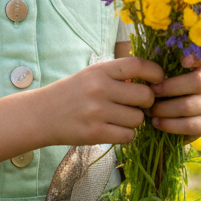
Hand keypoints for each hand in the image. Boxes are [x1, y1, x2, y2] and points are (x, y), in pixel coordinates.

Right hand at [36, 55, 164, 146]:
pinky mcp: (95, 133)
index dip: (155, 73)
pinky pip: (128, 135)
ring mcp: (97, 112)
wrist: (41, 115)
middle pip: (145, 96)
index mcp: (100, 70)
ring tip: (121, 118)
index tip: (158, 80)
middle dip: (147, 102)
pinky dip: (126, 134)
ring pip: (138, 119)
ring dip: (135, 120)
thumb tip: (153, 81)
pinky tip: (114, 129)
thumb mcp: (92, 75)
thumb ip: (118, 75)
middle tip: (138, 104)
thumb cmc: (72, 93)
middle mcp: (99, 89)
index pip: (138, 65)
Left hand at [147, 58, 200, 141]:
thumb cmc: (155, 92)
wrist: (160, 119)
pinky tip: (155, 122)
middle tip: (150, 93)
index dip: (196, 60)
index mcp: (196, 69)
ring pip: (188, 106)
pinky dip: (169, 124)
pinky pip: (189, 125)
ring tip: (148, 111)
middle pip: (196, 83)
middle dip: (168, 88)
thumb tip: (156, 61)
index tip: (184, 61)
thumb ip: (156, 68)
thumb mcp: (155, 78)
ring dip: (164, 109)